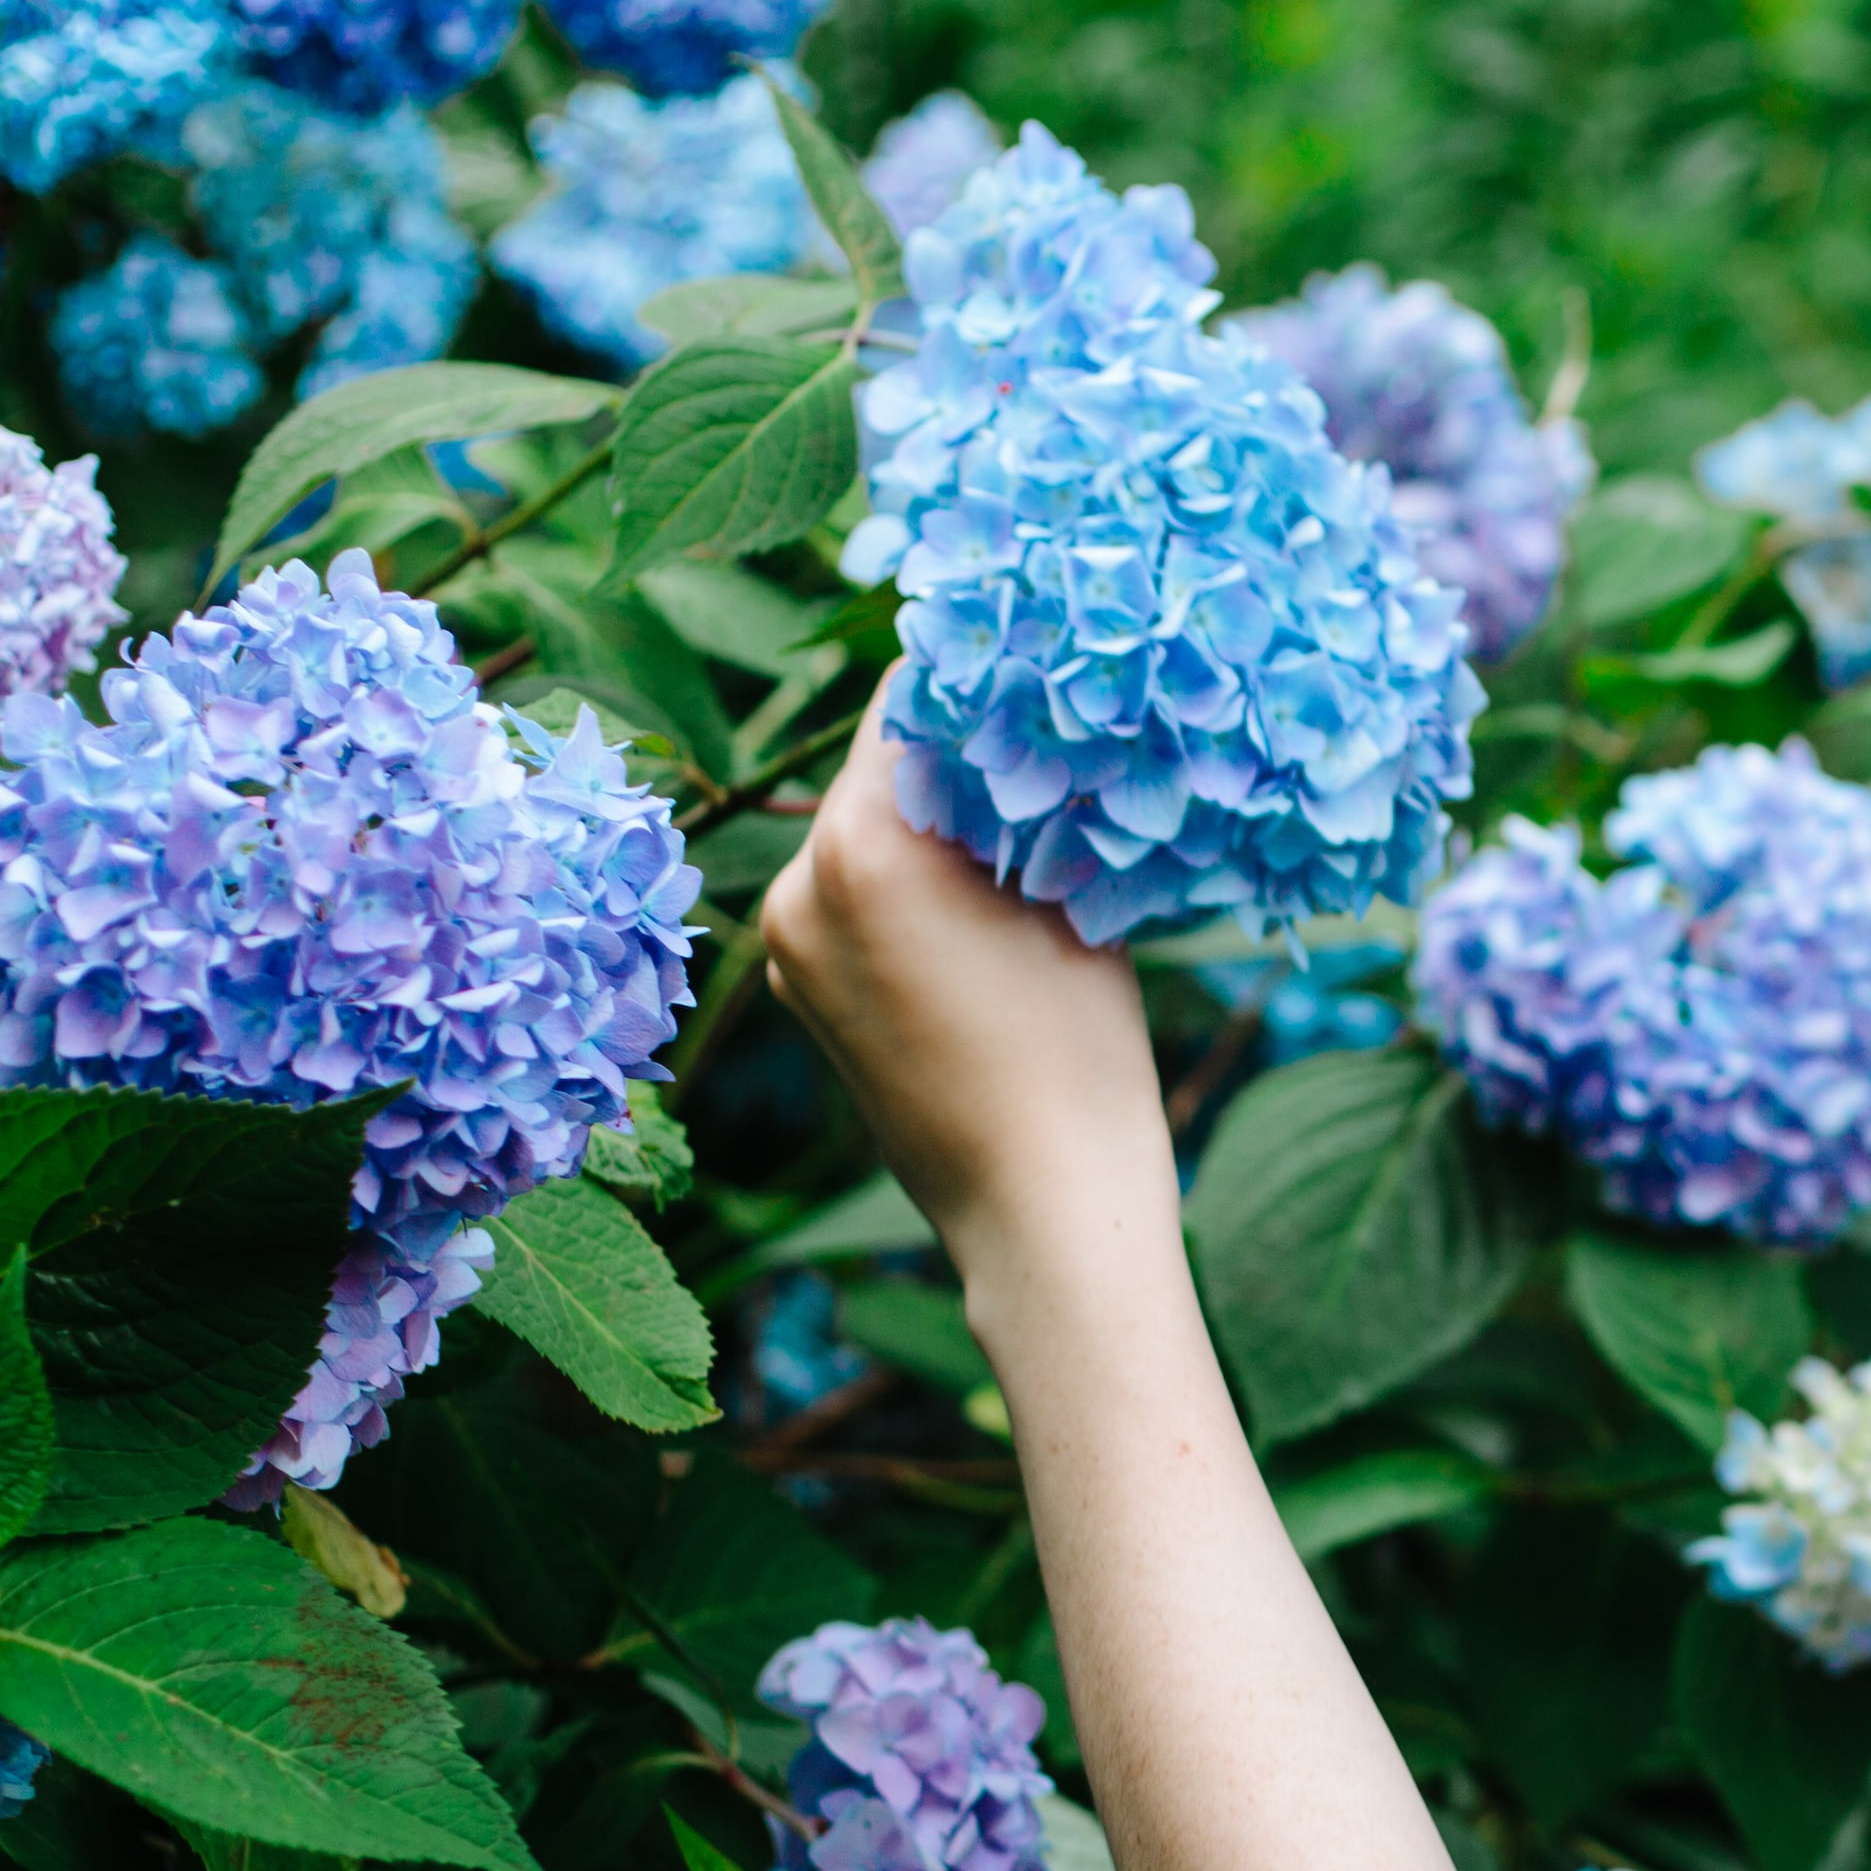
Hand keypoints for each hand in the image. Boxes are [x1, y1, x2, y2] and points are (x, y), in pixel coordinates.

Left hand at [755, 676, 1177, 1269]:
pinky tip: (979, 913)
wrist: (1040, 1214)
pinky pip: (849, 895)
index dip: (979, 665)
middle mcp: (798, 883)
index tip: (1035, 656)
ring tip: (1018, 838)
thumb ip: (1024, 799)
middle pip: (879, 761)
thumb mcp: (1073, 898)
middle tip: (1041, 738)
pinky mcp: (798, 986)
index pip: (909, 692)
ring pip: (862, 827)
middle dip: (956, 746)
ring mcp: (787, 942)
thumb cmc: (1083, 1062)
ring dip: (931, 817)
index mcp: (865, 844)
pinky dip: (905, 882)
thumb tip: (1021, 716)